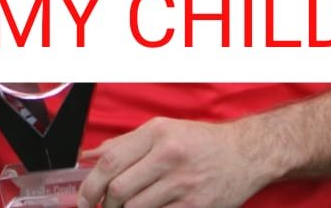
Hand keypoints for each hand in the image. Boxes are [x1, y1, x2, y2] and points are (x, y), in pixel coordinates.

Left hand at [75, 117, 269, 207]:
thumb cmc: (201, 141)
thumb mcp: (163, 130)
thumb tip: (89, 156)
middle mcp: (169, 156)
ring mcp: (183, 183)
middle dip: (104, 204)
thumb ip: (125, 143)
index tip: (83, 198)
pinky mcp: (195, 205)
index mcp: (156, 133)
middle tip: (102, 207)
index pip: (110, 161)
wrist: (246, 153)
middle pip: (119, 188)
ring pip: (136, 207)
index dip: (90, 184)